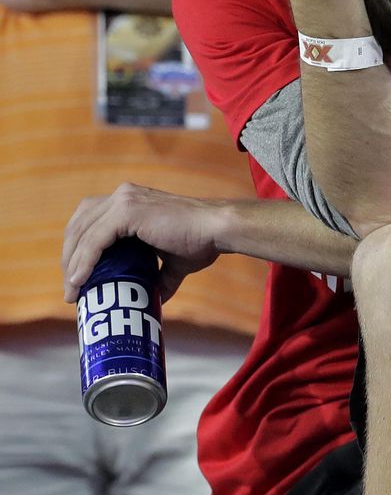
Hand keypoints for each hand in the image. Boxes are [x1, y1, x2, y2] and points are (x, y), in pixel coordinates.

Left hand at [62, 183, 226, 303]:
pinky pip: (95, 239)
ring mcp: (123, 201)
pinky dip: (84, 261)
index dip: (78, 250)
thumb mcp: (174, 262)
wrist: (217, 230)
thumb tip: (156, 298)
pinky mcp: (127, 211)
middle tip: (71, 288)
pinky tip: (79, 280)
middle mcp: (122, 196)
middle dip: (70, 257)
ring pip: (82, 232)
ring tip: (72, 289)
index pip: (90, 222)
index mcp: (129, 202)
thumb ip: (160, 277)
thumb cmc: (201, 242)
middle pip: (79, 225)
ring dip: (72, 262)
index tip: (77, 279)